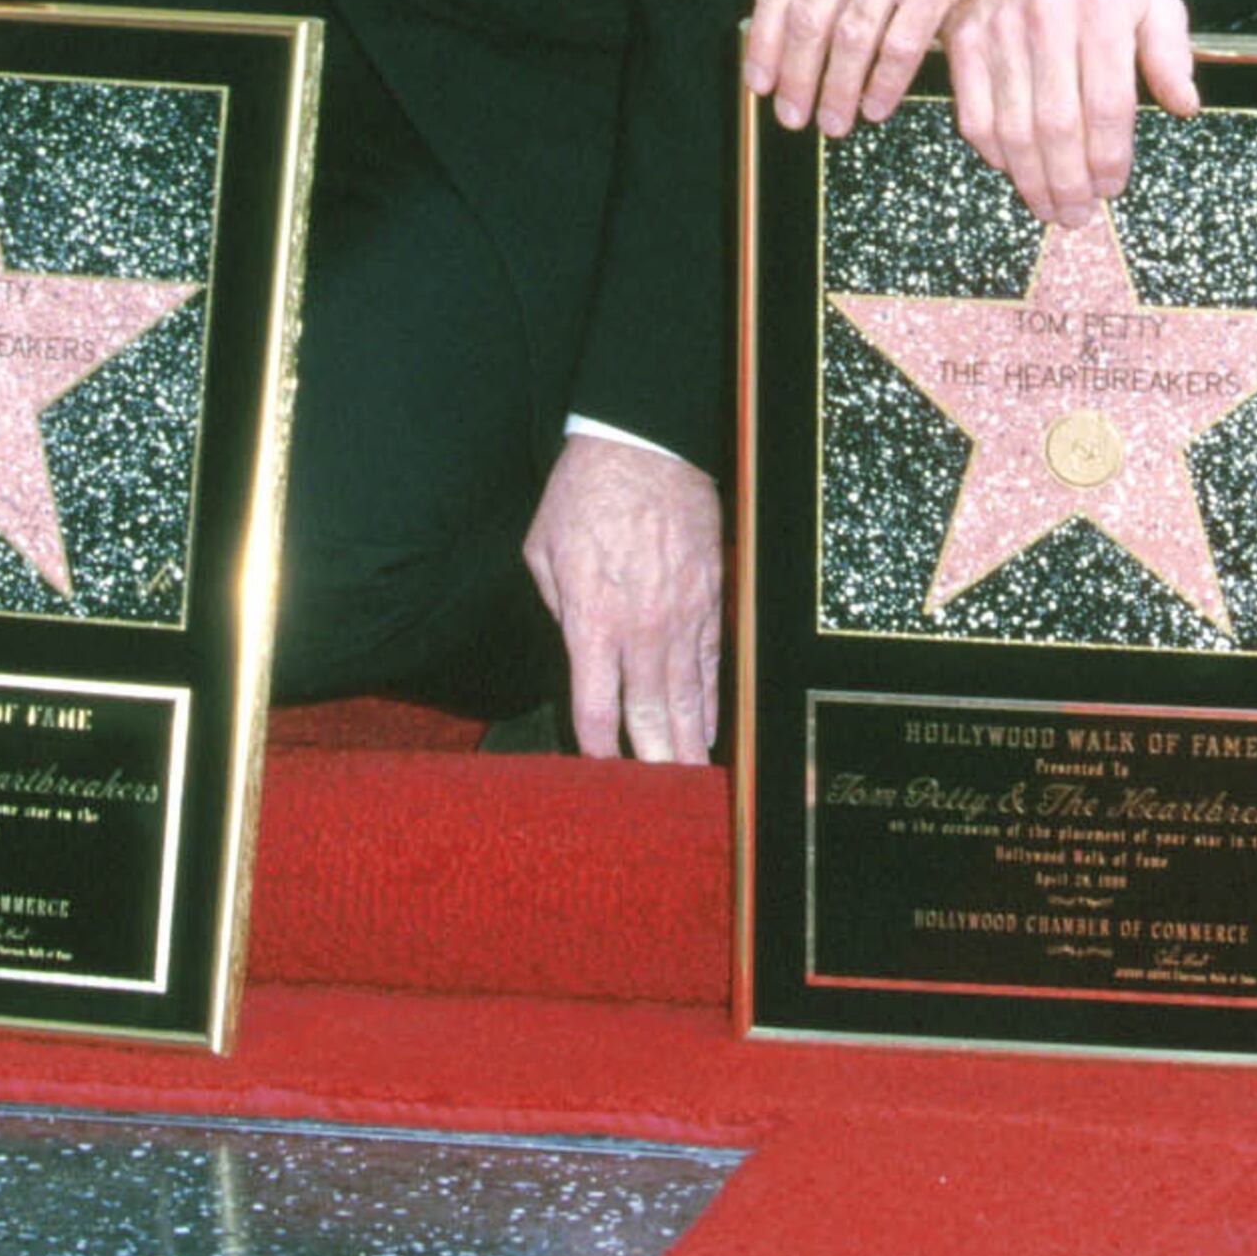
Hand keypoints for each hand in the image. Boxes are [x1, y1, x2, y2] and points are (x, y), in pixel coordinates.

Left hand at [522, 434, 723, 763]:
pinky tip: (710, 728)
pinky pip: (713, 664)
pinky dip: (713, 701)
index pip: (595, 709)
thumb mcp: (543, 551)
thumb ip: (558, 609)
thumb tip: (573, 648)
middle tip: (661, 808)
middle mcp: (642, 629)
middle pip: (651, 717)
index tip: (600, 774)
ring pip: (690, 698)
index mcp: (592, 620)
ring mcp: (684, 617)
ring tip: (691, 784)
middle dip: (655, 766)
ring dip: (690, 745)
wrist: (644, 446)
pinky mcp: (712, 599)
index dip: (597, 749)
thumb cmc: (583, 494)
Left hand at [745, 0, 1068, 136]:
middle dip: (795, 78)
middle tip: (791, 116)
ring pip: (851, 39)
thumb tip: (799, 2)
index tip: (759, 81)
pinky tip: (877, 106)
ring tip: (833, 122)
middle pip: (808, 19)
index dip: (763, 42)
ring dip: (837, 90)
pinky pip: (901, 43)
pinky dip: (885, 83)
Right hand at [941, 0, 1200, 225]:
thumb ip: (1172, 52)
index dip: (1111, 157)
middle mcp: (1049, 19)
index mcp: (1103, 11)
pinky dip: (992, 152)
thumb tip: (1184, 105)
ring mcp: (1000, 30)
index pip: (1109, 103)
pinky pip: (974, 113)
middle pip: (1058, 125)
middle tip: (1078, 215)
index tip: (1113, 187)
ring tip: (1048, 207)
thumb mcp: (1151, 1)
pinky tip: (1012, 170)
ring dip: (1031, 180)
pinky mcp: (964, 39)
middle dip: (1069, 183)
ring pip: (1014, 128)